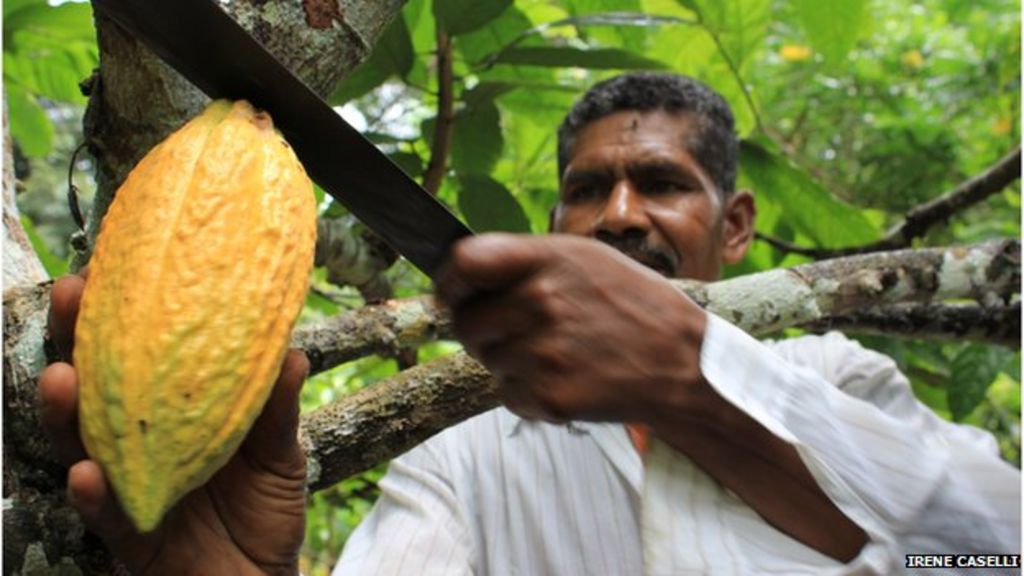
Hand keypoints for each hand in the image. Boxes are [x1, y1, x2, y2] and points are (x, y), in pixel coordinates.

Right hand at [40, 273, 307, 574]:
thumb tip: (291, 351)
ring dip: (67, 414)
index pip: (138, 357)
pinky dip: (94, 495)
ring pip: (85, 446)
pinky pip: (105, 514)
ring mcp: (128, 485)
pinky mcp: (130, 534)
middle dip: (76, 342)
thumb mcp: (279, 451)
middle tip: (70, 297)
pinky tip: (85, 474)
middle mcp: (139, 442)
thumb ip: (277, 407)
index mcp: (172, 413)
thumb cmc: (266, 507)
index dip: (120, 316)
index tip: (112, 266)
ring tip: (59, 378)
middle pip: (97, 388)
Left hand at [436, 233, 708, 424]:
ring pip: (488, 361)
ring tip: (559, 354)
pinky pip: (508, 394)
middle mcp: (540, 302)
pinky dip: (528, 393)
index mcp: (547, 261)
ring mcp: (543, 352)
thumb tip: (466, 272)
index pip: (464, 262)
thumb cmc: (635, 306)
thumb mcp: (587, 259)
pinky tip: (566, 378)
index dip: (451, 280)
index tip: (456, 292)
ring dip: (511, 362)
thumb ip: (526, 261)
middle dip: (481, 330)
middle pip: (466, 322)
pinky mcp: (549, 396)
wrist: (684, 364)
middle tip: (518, 332)